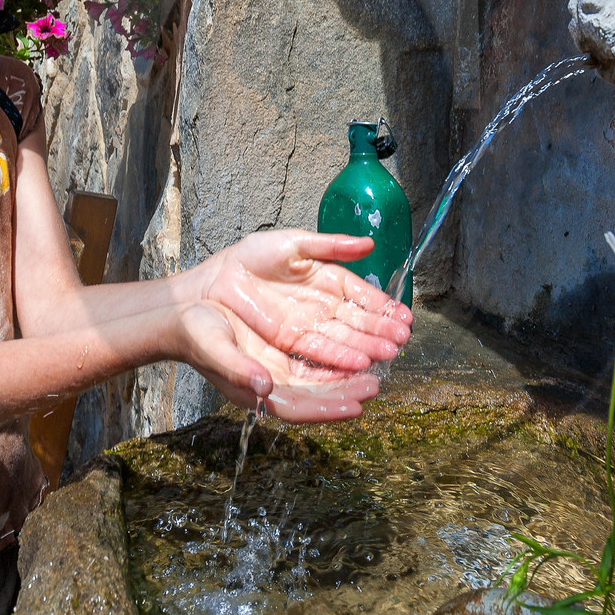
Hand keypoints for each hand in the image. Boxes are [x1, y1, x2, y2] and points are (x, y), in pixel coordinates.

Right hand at [177, 301, 383, 422]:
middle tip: (377, 384)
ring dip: (350, 368)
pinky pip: (318, 352)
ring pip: (323, 373)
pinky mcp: (285, 345)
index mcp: (256, 391)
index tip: (357, 406)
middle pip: (319, 393)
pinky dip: (340, 349)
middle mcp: (275, 382)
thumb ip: (239, 370)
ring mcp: (281, 365)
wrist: (184, 311)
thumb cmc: (195, 335)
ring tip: (378, 360)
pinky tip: (359, 342)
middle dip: (349, 389)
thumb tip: (264, 389)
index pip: (300, 408)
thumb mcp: (213, 350)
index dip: (328, 409)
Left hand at [191, 229, 412, 373]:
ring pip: (339, 346)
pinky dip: (335, 368)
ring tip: (386, 356)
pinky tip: (356, 370)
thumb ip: (329, 245)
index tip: (404, 317)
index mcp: (325, 283)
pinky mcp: (285, 351)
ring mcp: (304, 333)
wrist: (209, 284)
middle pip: (354, 326)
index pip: (361, 299)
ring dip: (362, 352)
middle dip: (378, 334)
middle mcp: (319, 312)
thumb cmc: (248, 260)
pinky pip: (314, 362)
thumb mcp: (292, 244)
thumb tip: (369, 244)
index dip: (382, 308)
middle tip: (401, 341)